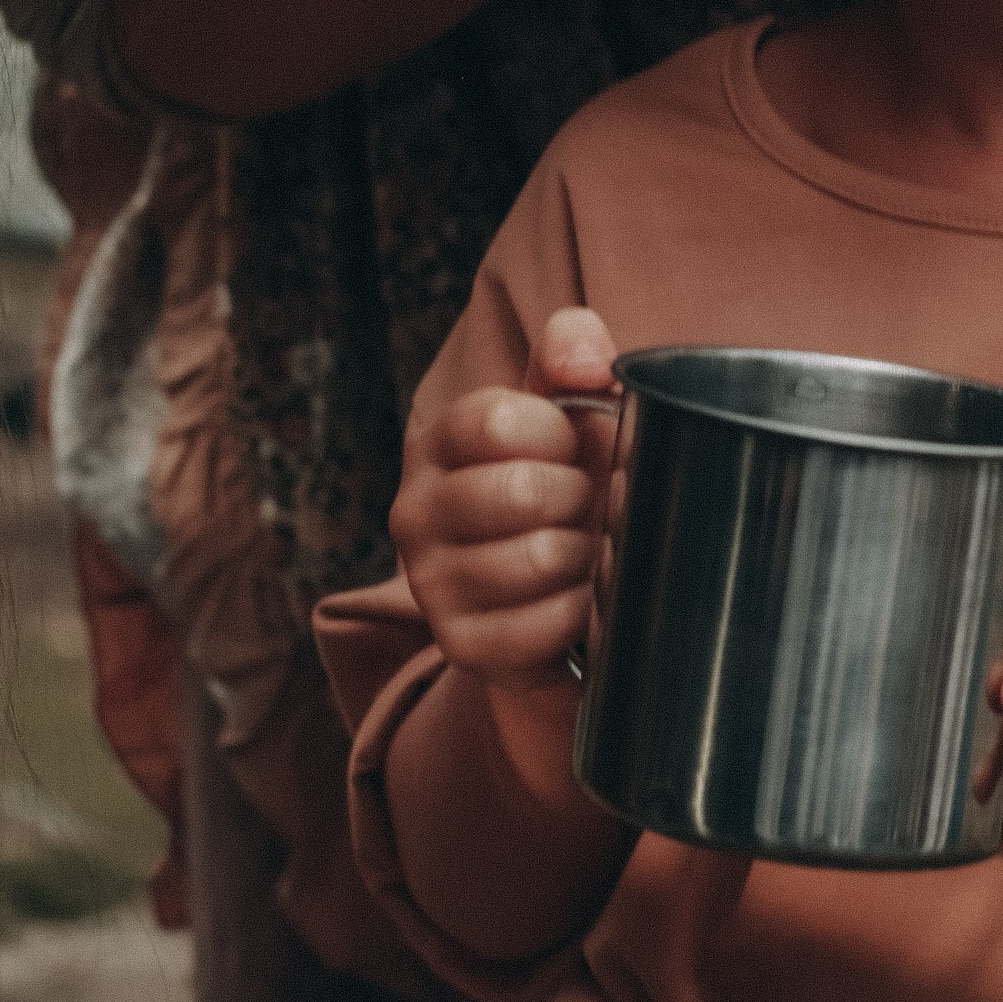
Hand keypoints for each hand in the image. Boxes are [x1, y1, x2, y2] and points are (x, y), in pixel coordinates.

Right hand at [391, 307, 619, 687]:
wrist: (561, 585)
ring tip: (584, 550)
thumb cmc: (567, 479)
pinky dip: (582, 613)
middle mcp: (415, 512)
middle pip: (520, 492)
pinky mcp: (462, 645)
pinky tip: (579, 600)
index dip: (558, 434)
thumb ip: (573, 356)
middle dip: (579, 499)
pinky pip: (544, 626)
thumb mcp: (570, 408)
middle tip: (583, 507)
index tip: (571, 448)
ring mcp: (431, 584)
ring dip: (587, 556)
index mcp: (438, 443)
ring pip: (539, 559)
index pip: (493, 421)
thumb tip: (583, 360)